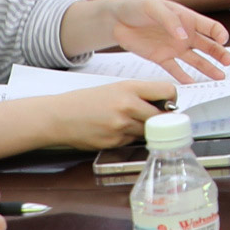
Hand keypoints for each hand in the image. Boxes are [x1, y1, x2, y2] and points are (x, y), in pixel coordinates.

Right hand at [27, 78, 173, 152]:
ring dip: (141, 129)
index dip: (170, 99)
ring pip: (147, 131)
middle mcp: (128, 106)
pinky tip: (112, 131)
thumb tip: (164, 104)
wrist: (59, 116)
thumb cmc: (86, 101)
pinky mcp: (115, 141)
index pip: (167, 91)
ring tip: (123, 122)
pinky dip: (127, 138)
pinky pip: (132, 141)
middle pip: (160, 116)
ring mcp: (121, 126)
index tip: (167, 104)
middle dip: (157, 118)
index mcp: (129, 88)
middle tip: (147, 117)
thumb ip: (139, 94)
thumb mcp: (114, 88)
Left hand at [100, 0, 229, 81]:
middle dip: (220, 54)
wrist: (116, 19)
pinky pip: (176, 69)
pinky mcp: (161, 58)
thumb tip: (184, 36)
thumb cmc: (136, 6)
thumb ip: (169, 20)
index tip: (223, 41)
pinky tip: (193, 84)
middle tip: (228, 62)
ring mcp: (174, 47)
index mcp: (186, 18)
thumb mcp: (153, 7)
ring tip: (219, 77)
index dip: (219, 33)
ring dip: (208, 68)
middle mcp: (184, 34)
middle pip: (208, 45)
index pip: (209, 27)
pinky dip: (184, 77)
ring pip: (196, 60)